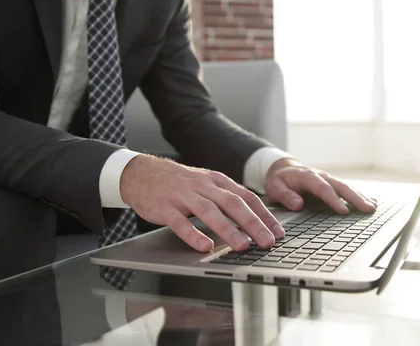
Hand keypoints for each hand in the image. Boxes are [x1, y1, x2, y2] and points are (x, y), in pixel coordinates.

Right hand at [120, 155, 283, 252]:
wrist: (141, 173)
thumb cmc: (179, 183)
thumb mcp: (207, 184)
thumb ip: (227, 198)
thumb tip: (254, 218)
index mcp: (217, 181)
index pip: (247, 197)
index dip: (265, 215)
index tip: (278, 232)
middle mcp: (203, 186)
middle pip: (233, 203)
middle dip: (253, 224)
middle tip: (268, 242)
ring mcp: (184, 195)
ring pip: (210, 212)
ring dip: (228, 230)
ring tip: (243, 246)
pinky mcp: (165, 207)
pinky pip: (180, 222)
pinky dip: (193, 234)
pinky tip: (204, 247)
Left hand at [264, 159, 376, 213]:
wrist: (283, 169)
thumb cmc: (279, 180)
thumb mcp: (274, 187)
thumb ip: (285, 195)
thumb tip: (298, 204)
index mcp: (308, 177)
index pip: (323, 189)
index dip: (334, 200)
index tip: (344, 212)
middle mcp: (322, 176)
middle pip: (341, 187)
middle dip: (356, 198)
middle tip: (368, 209)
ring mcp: (329, 179)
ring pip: (348, 187)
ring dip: (361, 197)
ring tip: (373, 207)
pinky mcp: (332, 184)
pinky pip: (347, 189)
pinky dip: (359, 195)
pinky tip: (372, 202)